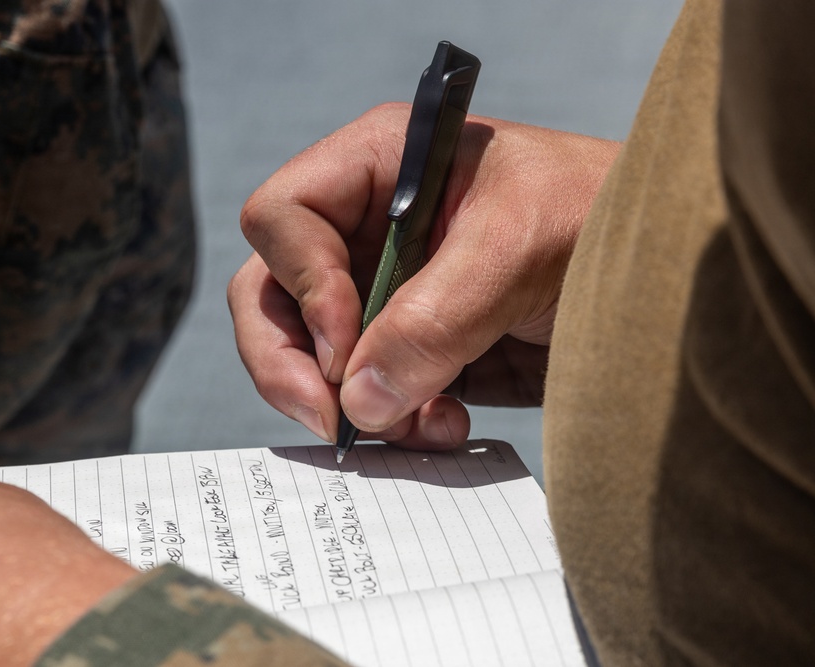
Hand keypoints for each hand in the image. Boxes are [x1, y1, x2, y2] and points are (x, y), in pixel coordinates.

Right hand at [229, 103, 618, 447]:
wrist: (660, 276)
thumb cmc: (599, 218)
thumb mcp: (518, 250)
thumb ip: (434, 320)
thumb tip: (358, 403)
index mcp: (378, 168)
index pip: (283, 218)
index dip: (302, 285)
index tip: (349, 345)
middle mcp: (365, 230)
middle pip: (272, 294)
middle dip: (295, 363)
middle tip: (331, 420)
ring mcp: (384, 294)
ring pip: (311, 357)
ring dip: (353, 405)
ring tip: (421, 426)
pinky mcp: (411, 349)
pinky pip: (364, 396)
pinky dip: (392, 423)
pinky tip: (447, 425)